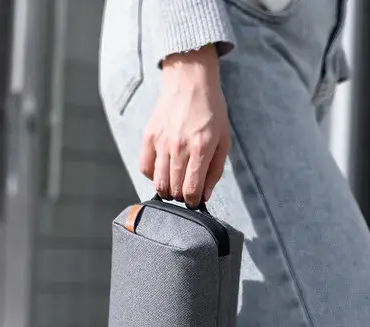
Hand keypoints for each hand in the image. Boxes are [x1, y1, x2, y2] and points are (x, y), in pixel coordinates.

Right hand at [140, 44, 230, 206]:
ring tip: (174, 185)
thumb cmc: (212, 111)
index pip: (191, 189)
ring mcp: (161, 142)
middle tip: (186, 192)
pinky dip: (152, 176)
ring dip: (167, 190)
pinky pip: (145, 167)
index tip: (195, 202)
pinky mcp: (149, 136)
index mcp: (201, 149)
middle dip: (181, 197)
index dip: (193, 202)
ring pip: (158, 182)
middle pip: (174, 189)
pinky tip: (163, 171)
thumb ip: (215, 170)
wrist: (190, 81)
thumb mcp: (224, 140)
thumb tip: (206, 195)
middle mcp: (179, 147)